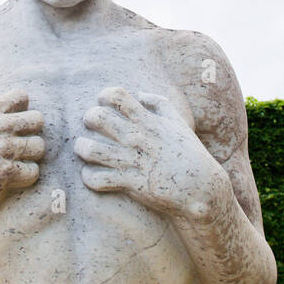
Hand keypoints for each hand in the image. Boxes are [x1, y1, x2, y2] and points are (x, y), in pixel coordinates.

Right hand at [0, 89, 44, 225]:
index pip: (20, 96)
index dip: (21, 110)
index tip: (12, 124)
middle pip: (37, 119)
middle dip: (31, 132)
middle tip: (18, 144)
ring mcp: (2, 150)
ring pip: (39, 146)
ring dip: (30, 156)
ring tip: (15, 162)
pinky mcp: (6, 173)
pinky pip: (33, 171)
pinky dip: (25, 176)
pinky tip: (11, 178)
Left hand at [74, 87, 229, 221]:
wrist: (202, 188)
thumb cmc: (190, 154)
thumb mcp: (179, 122)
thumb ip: (160, 103)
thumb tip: (140, 94)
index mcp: (147, 121)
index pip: (117, 96)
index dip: (104, 95)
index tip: (103, 102)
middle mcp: (137, 138)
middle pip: (97, 118)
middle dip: (89, 118)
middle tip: (91, 124)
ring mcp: (132, 161)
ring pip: (91, 149)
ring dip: (82, 147)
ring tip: (84, 149)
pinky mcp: (130, 184)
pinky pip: (97, 180)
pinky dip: (89, 177)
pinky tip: (92, 174)